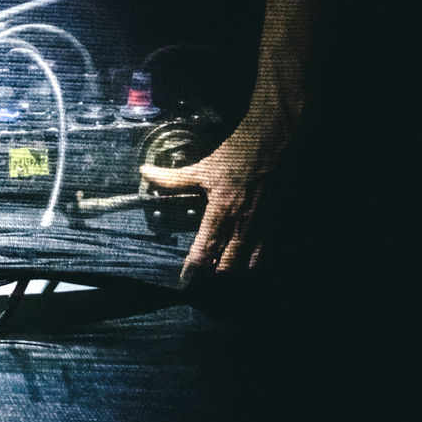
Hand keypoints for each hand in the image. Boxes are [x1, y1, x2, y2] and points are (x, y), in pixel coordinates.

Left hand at [139, 116, 284, 282]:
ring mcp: (261, 226)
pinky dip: (255, 262)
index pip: (205, 251)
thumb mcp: (202, 167)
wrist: (273, 142)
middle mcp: (242, 224)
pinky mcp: (276, 223)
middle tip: (201, 278)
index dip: (193, 269)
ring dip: (234, 271)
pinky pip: (266, 253)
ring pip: (248, 265)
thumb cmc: (238, 154)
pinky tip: (247, 264)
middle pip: (227, 267)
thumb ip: (173, 178)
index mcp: (221, 212)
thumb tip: (146, 173)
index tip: (184, 279)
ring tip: (222, 272)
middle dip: (214, 275)